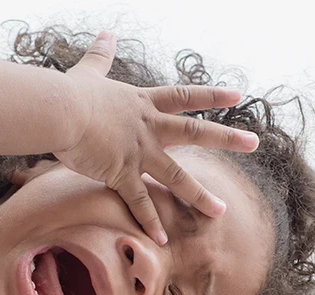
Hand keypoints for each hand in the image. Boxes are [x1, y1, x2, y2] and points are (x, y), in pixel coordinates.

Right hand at [53, 30, 259, 242]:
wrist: (60, 111)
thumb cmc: (69, 93)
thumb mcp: (88, 72)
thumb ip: (100, 56)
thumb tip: (105, 34)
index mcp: (141, 104)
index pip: (184, 97)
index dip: (211, 95)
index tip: (238, 95)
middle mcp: (147, 127)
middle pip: (194, 132)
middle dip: (226, 138)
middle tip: (255, 143)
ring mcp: (137, 151)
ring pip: (176, 175)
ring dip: (199, 195)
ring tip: (221, 211)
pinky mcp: (120, 172)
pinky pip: (139, 201)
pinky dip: (150, 221)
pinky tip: (163, 239)